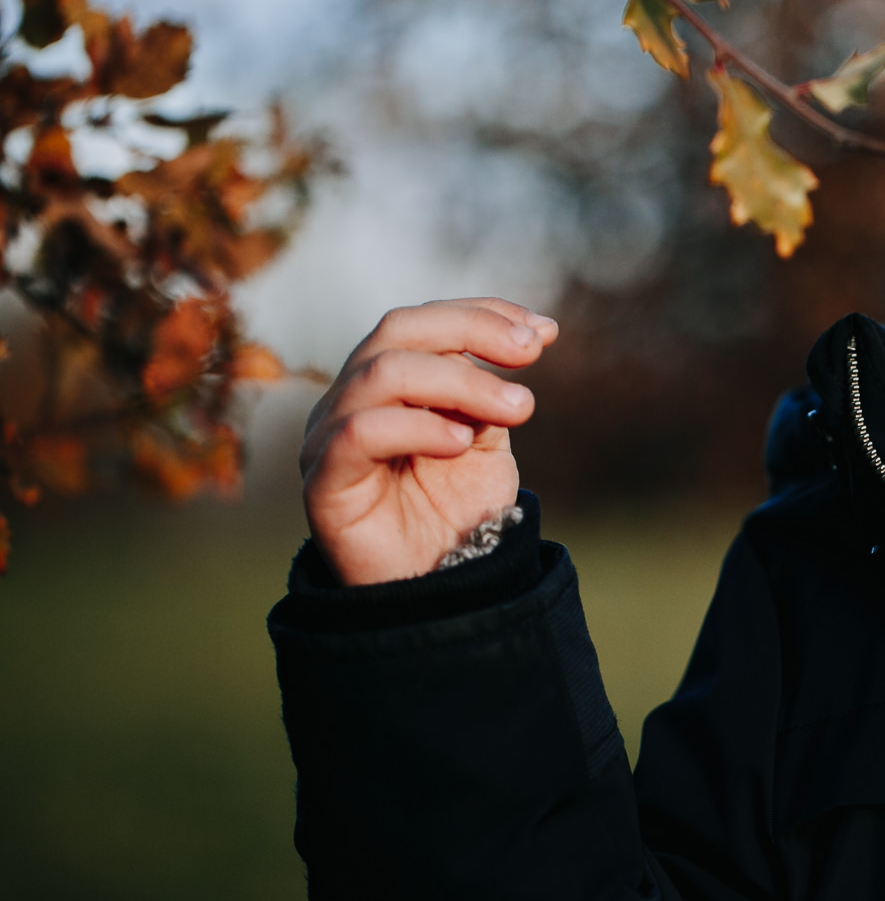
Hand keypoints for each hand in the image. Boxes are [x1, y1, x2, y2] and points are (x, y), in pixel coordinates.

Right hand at [300, 298, 559, 585]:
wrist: (438, 587)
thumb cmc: (457, 511)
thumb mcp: (485, 437)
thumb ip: (490, 390)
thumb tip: (534, 332)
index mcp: (386, 380)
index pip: (424, 321)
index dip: (483, 313)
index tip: (546, 331)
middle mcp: (349, 399)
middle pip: (398, 331)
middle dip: (472, 332)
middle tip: (531, 356)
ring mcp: (328, 436)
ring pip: (383, 373)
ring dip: (460, 382)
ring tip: (517, 409)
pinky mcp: (323, 482)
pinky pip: (357, 434)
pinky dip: (416, 427)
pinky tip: (461, 442)